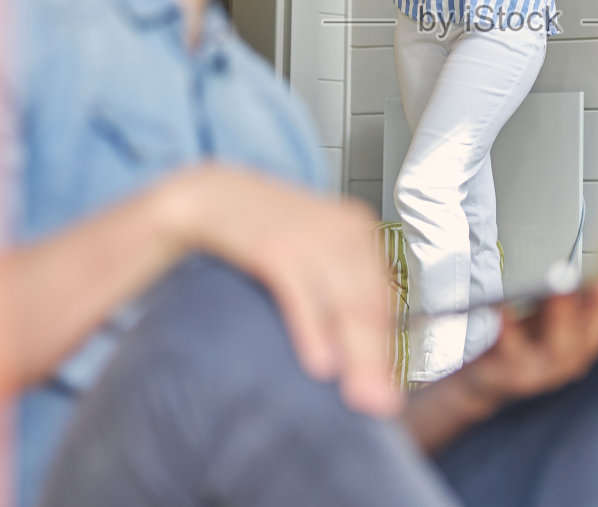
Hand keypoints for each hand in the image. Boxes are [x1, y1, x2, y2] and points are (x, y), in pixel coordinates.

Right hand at [159, 164, 399, 417]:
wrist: (207, 193)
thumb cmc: (261, 229)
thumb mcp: (310, 251)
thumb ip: (338, 291)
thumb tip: (360, 354)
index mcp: (357, 229)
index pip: (383, 297)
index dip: (387, 348)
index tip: (390, 390)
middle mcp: (343, 227)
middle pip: (370, 303)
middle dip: (375, 359)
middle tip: (381, 404)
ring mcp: (309, 232)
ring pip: (344, 301)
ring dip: (354, 353)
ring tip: (360, 395)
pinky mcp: (273, 241)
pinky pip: (300, 292)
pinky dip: (312, 328)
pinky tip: (320, 363)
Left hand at [454, 265, 597, 410]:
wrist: (486, 383)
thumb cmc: (525, 342)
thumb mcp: (563, 317)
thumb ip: (592, 299)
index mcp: (585, 342)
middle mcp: (569, 360)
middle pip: (593, 336)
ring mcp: (540, 371)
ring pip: (559, 349)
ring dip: (563, 317)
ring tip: (561, 287)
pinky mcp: (509, 376)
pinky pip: (508, 352)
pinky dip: (507, 331)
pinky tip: (502, 307)